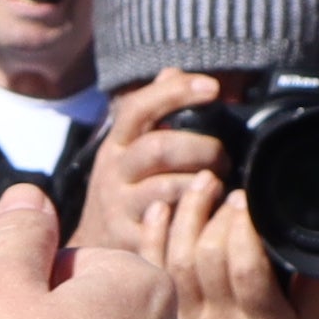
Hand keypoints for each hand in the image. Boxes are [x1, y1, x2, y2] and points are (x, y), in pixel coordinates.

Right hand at [77, 70, 228, 264]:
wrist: (94, 246)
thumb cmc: (125, 189)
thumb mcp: (129, 148)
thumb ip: (152, 110)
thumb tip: (172, 72)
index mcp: (117, 143)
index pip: (139, 107)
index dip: (176, 93)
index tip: (213, 87)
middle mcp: (114, 172)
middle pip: (159, 148)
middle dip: (202, 148)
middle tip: (224, 158)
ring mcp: (121, 207)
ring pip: (167, 188)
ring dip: (202, 185)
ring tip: (219, 187)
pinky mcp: (133, 240)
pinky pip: (170, 229)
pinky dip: (196, 220)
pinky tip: (209, 216)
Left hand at [158, 175, 318, 318]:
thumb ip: (312, 286)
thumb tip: (311, 238)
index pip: (247, 266)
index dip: (243, 227)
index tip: (248, 198)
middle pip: (208, 256)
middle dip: (214, 213)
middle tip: (224, 185)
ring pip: (178, 260)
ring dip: (185, 216)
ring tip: (199, 185)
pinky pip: (155, 274)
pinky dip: (154, 238)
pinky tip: (162, 209)